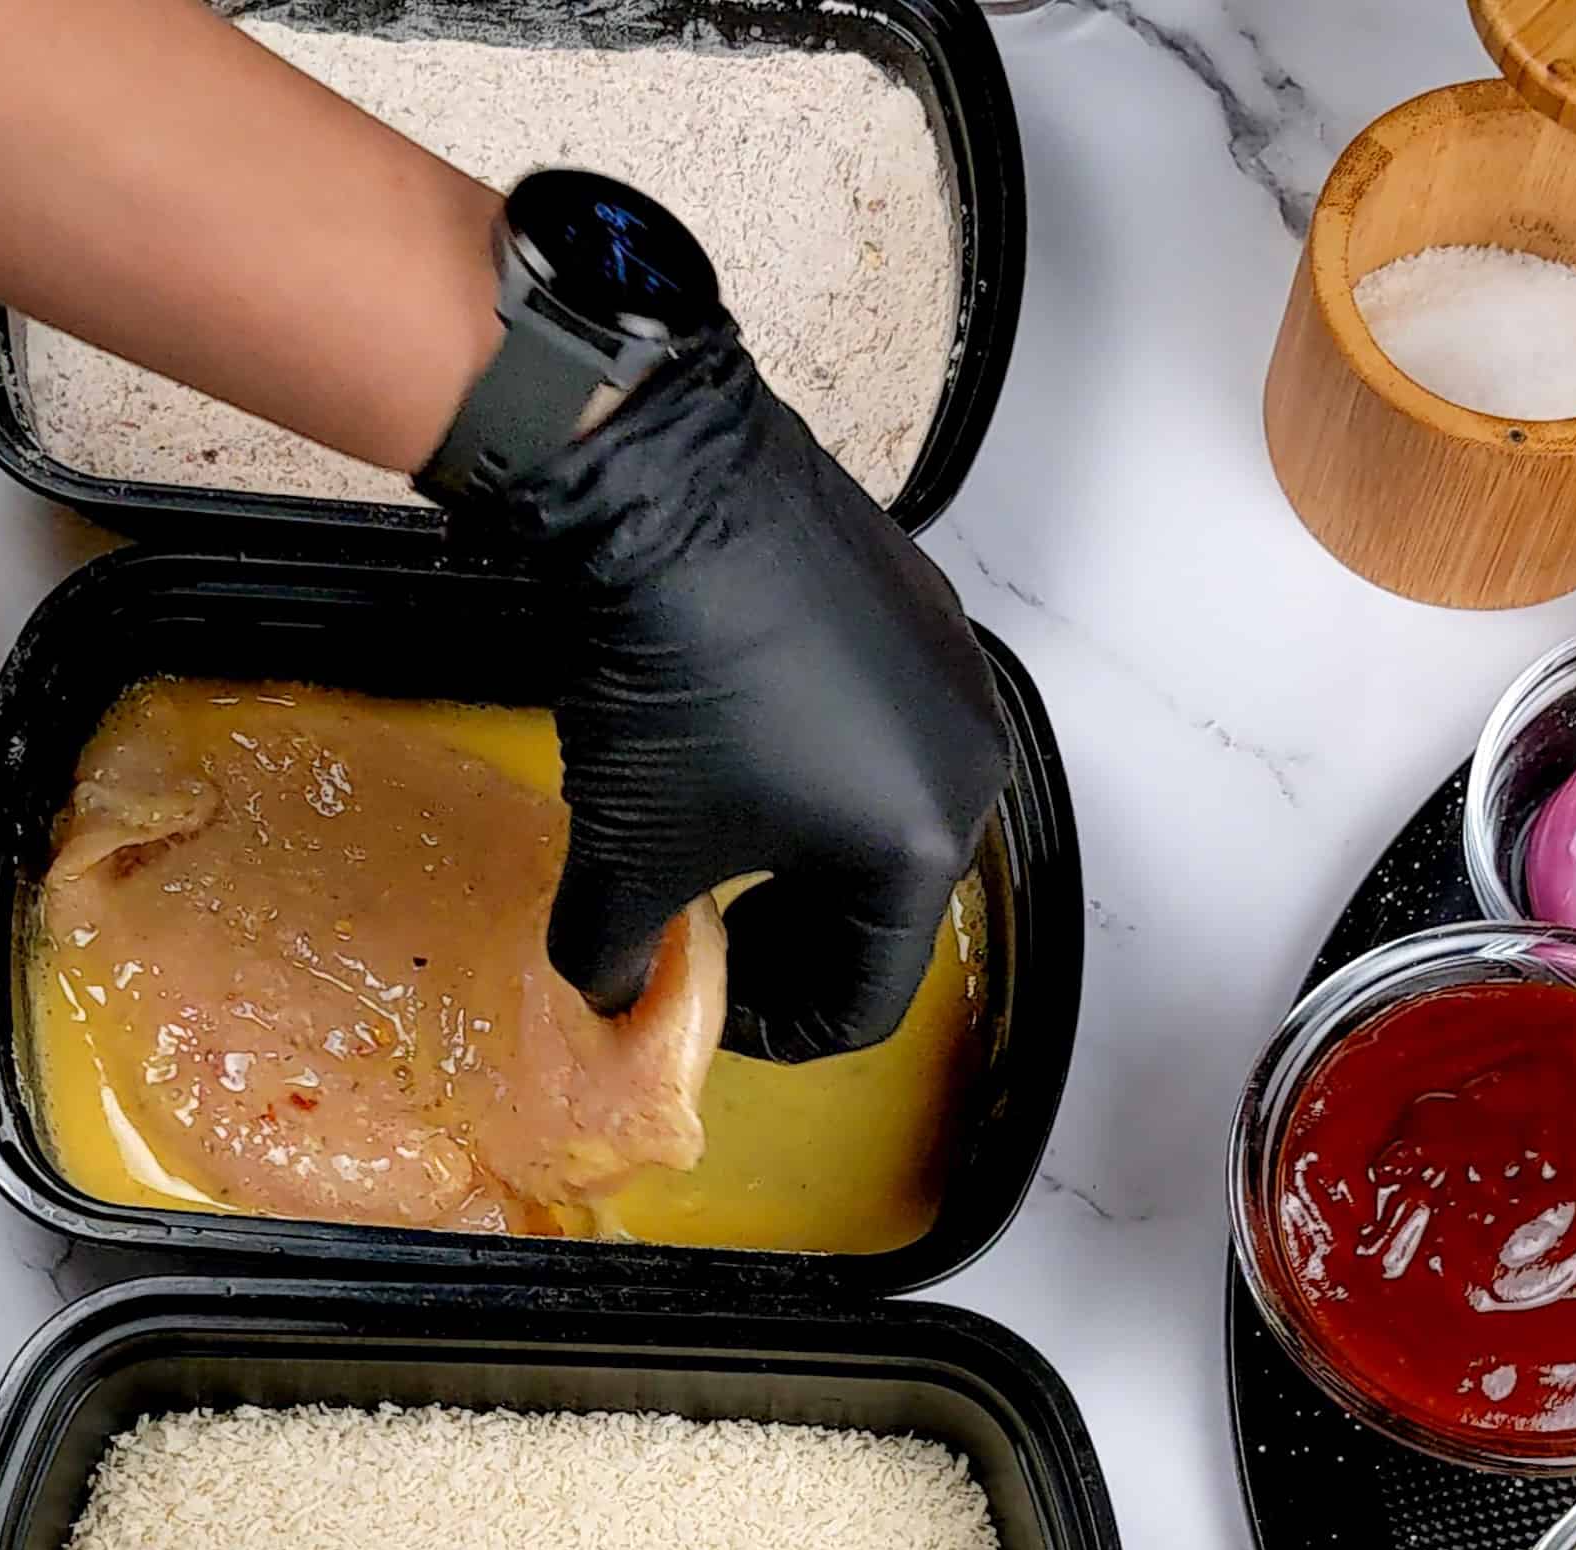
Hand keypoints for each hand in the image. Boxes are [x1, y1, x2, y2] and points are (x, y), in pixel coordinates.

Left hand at [503, 329, 1012, 1062]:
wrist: (662, 491)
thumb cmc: (669, 678)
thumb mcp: (626, 844)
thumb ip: (615, 951)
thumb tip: (606, 990)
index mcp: (920, 849)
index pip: (865, 1003)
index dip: (776, 1032)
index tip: (705, 1011)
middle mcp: (968, 768)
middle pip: (883, 913)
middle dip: (790, 944)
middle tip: (707, 941)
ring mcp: (953, 679)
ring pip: (885, 819)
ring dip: (803, 860)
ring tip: (719, 845)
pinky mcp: (922, 612)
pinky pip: (883, 732)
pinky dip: (823, 771)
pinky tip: (745, 745)